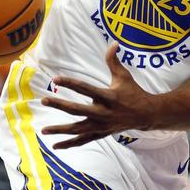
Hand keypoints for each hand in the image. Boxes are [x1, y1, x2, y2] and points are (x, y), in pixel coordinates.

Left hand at [41, 42, 156, 148]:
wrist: (146, 114)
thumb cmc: (133, 92)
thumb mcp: (124, 76)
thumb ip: (114, 61)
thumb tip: (113, 43)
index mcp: (108, 97)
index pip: (85, 88)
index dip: (70, 83)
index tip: (55, 79)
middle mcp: (104, 113)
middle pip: (77, 110)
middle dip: (59, 105)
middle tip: (44, 100)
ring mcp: (102, 126)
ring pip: (77, 129)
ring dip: (60, 130)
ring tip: (43, 129)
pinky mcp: (101, 134)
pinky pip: (83, 141)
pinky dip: (69, 144)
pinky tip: (55, 146)